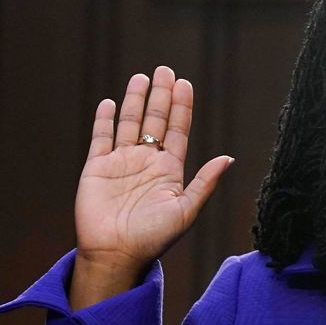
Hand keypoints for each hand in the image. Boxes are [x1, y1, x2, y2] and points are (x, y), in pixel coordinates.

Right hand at [71, 66, 232, 307]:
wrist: (116, 254)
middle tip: (165, 70)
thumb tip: (228, 158)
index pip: (177, 131)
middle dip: (160, 96)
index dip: (181, 107)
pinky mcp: (97, 168)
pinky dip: (105, 119)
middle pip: (154, 121)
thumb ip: (205, 183)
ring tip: (142, 77)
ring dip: (135, 101)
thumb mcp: (185, 210)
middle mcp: (146, 163)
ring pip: (129, 124)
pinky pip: (101, 138)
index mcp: (169, 171)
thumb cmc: (154, 238)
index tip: (185, 84)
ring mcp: (121, 163)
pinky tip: (110, 102)